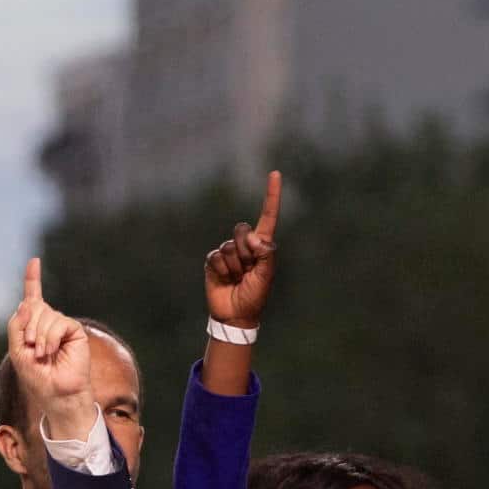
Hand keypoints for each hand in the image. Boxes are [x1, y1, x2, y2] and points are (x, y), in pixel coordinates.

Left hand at [5, 258, 97, 440]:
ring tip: (42, 355)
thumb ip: (16, 325)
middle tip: (31, 349)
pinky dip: (50, 337)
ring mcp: (62, 326)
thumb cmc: (37, 376)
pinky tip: (51, 351)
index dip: (33, 279)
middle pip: (33, 307)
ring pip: (45, 314)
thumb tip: (27, 302)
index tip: (35, 261)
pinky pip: (59, 322)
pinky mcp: (74, 330)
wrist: (56, 394)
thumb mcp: (17, 351)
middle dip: (28, 328)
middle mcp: (49, 322)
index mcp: (34, 326)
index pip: (33, 298)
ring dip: (39, 336)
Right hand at [202, 168, 280, 330]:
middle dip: (245, 250)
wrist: (234, 315)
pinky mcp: (213, 262)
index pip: (267, 216)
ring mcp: (228, 253)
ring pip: (228, 247)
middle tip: (247, 270)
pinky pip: (215, 257)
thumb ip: (265, 254)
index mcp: (262, 245)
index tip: (275, 173)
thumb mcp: (266, 276)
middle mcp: (245, 245)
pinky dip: (221, 270)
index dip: (271, 195)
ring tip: (237, 279)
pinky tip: (225, 280)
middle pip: (241, 229)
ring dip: (234, 266)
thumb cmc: (255, 296)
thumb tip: (253, 235)